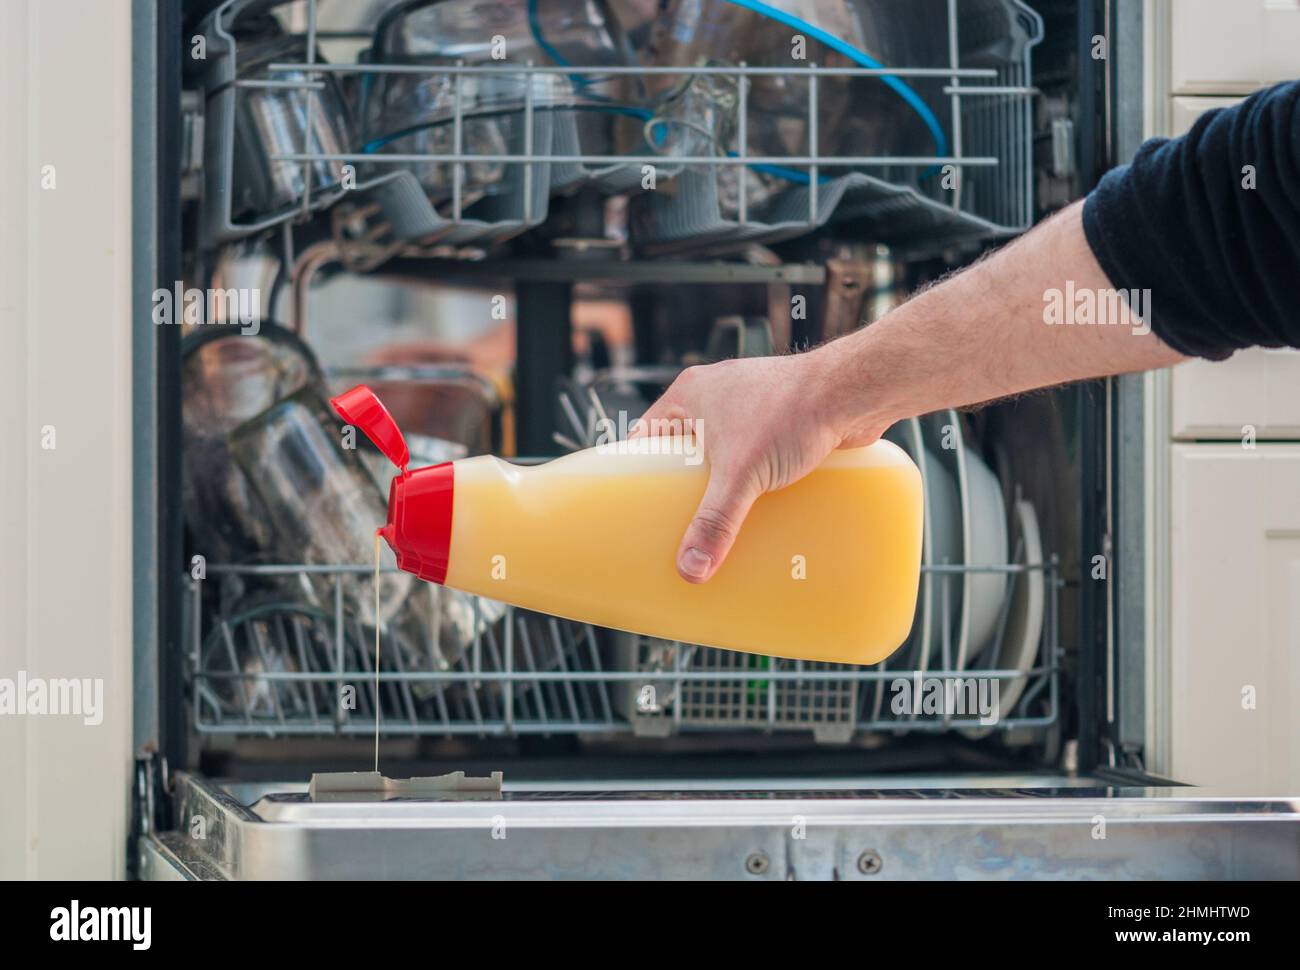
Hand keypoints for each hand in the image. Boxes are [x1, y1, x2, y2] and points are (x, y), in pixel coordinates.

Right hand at [631, 349, 890, 583]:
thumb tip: (691, 568)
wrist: (851, 391)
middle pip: (685, 449)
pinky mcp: (782, 419)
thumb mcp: (741, 475)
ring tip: (721, 519)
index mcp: (690, 394)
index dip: (639, 469)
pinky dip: (756, 478)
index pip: (647, 435)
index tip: (638, 503)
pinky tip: (761, 505)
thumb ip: (715, 522)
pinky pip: (757, 454)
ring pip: (724, 453)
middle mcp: (716, 395)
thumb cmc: (791, 410)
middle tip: (680, 521)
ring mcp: (750, 405)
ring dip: (724, 482)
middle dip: (685, 485)